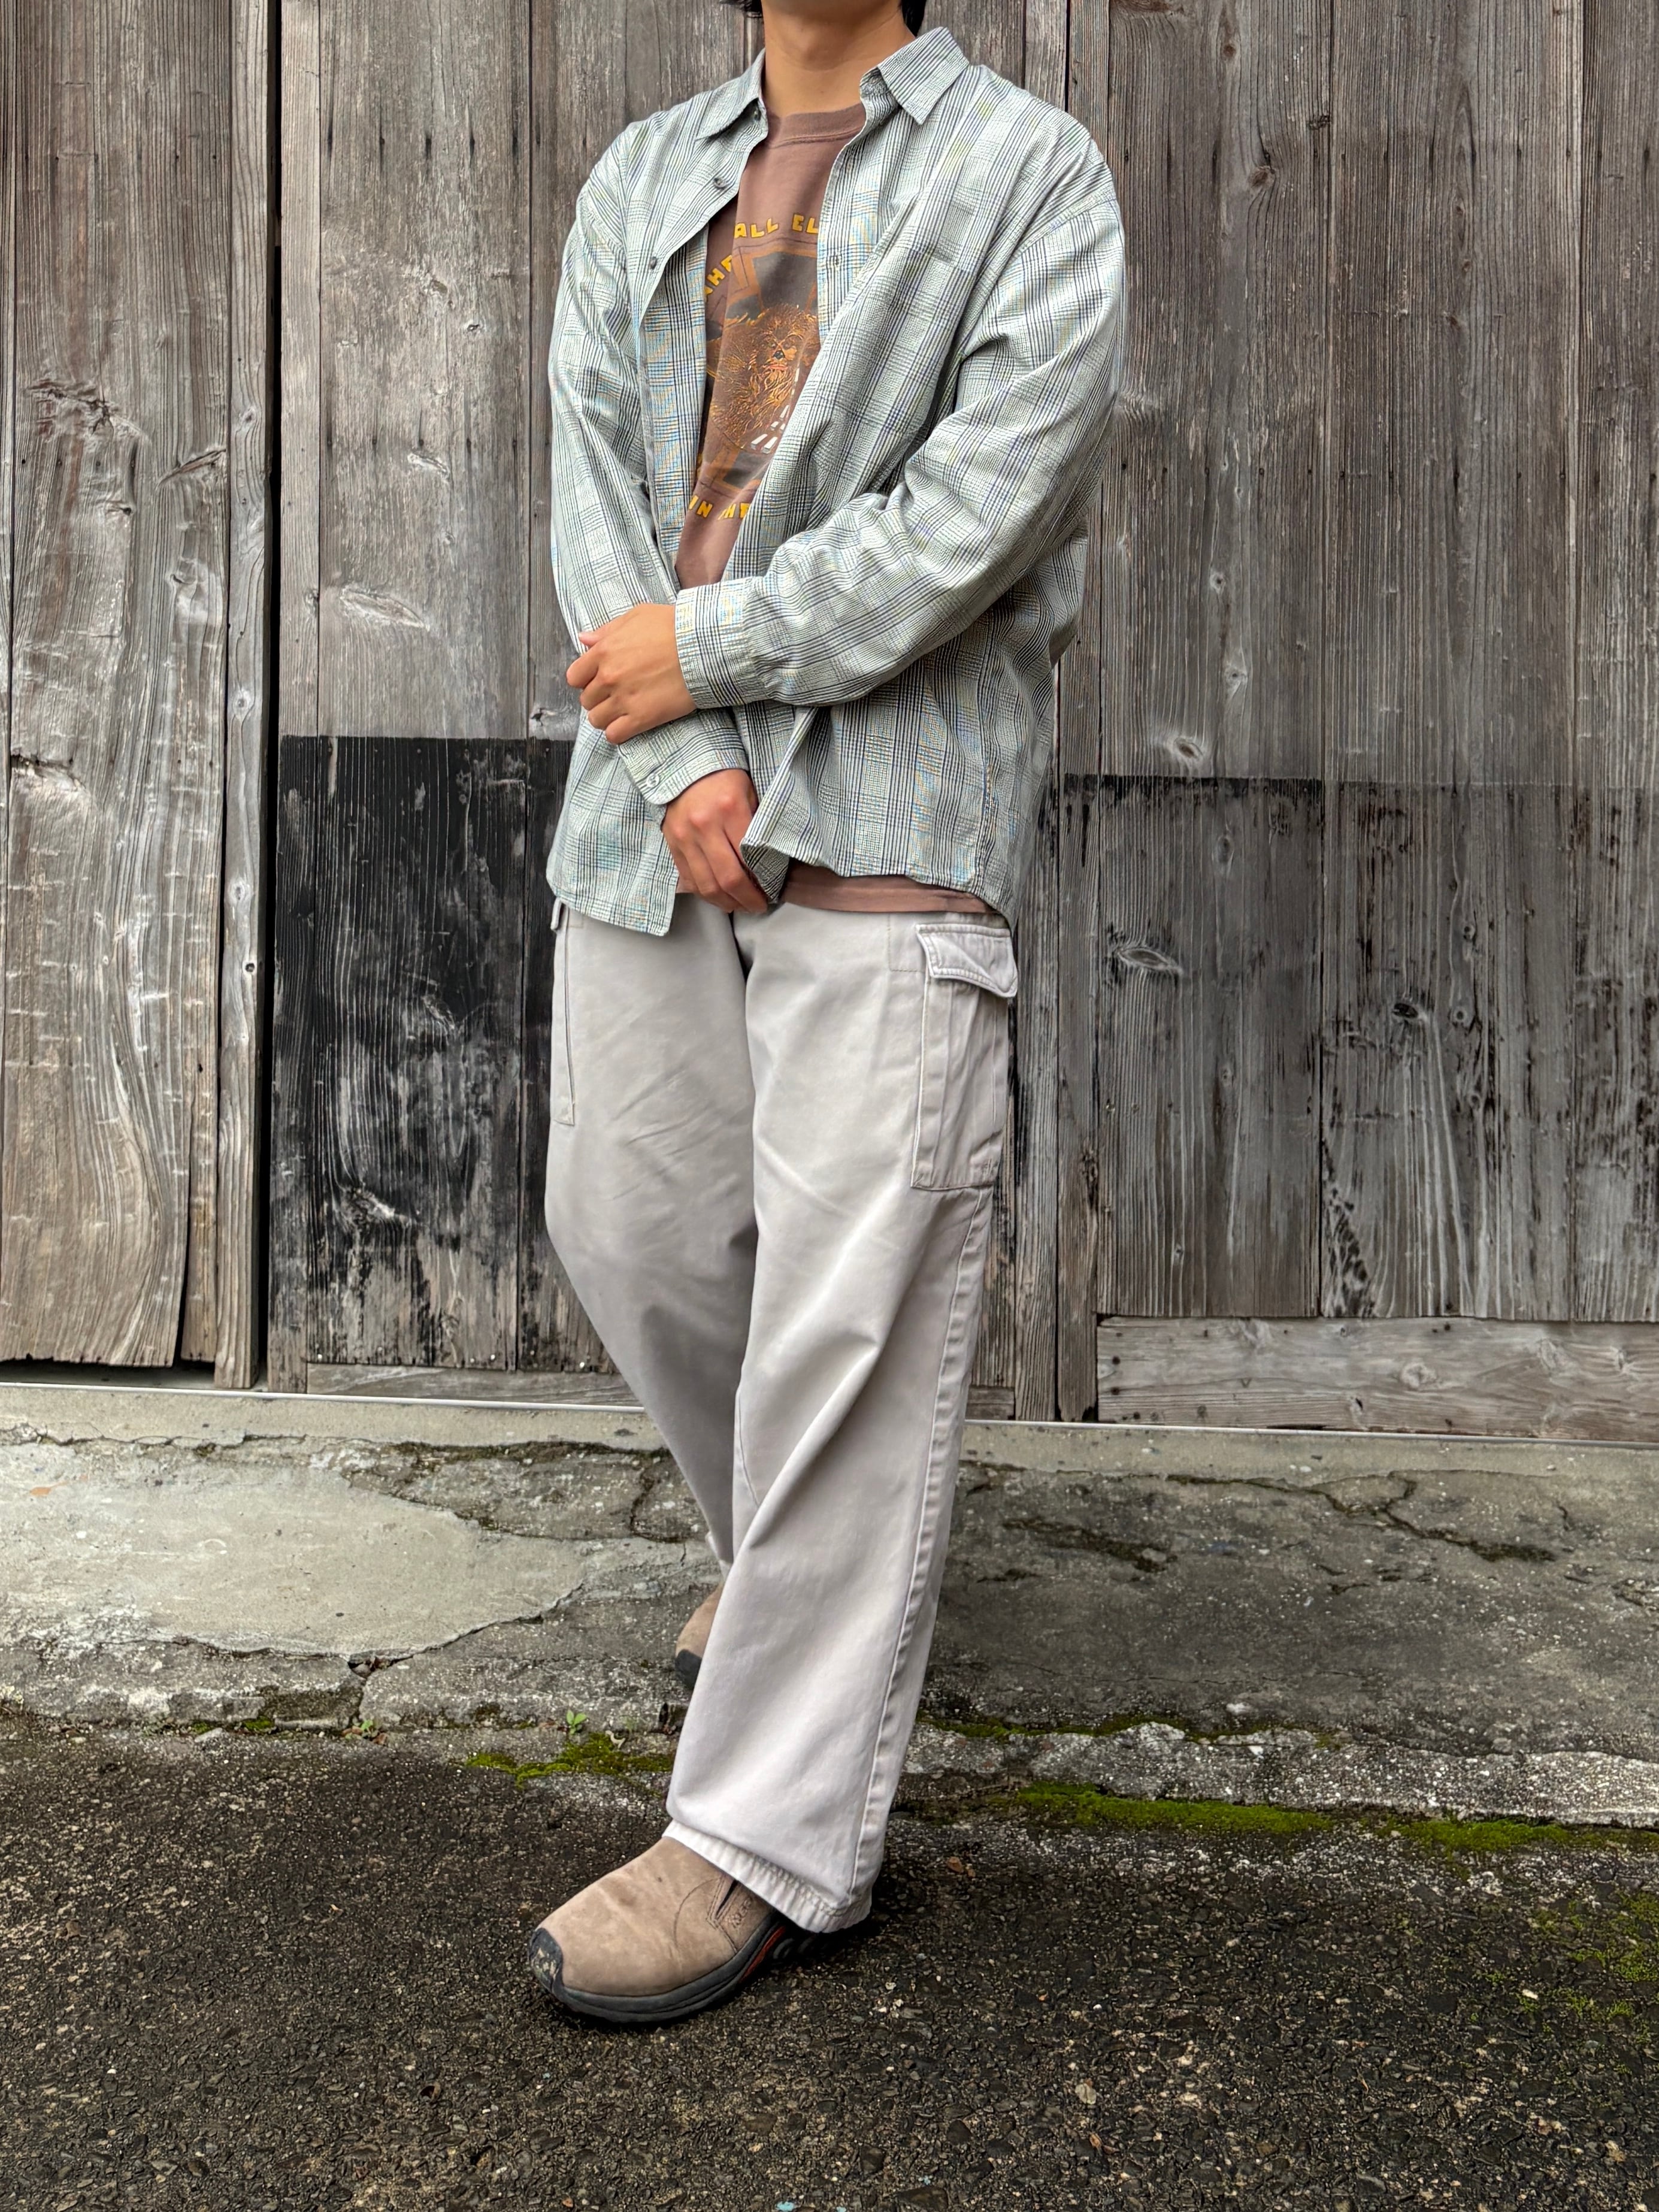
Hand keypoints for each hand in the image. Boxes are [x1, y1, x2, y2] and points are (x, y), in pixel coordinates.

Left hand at [567, 603, 695, 742]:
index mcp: (604, 652)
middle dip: (598, 698)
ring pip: (597, 720)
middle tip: (616, 694)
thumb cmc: (673, 627)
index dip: (584, 679)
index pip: (574, 677)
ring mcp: (624, 699)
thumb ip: (607, 630)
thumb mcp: (637, 616)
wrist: (703, 647)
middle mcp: (609, 677)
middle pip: (586, 700)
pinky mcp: (642, 718)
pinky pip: (615, 735)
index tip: (597, 679)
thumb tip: (584, 639)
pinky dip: (618, 732)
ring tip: (622, 710)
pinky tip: (629, 723)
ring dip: (607, 716)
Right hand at [662, 770, 767, 913]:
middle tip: (757, 906)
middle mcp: (704, 826)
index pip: (748, 860)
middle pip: (728, 879)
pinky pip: (689, 878)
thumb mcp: (750, 792)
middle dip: (746, 900)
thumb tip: (768, 863)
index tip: (769, 893)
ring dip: (725, 902)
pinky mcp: (672, 843)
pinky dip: (704, 893)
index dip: (760, 884)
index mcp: (729, 810)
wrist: (684, 765)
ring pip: (706, 885)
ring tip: (738, 906)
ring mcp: (685, 837)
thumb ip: (758, 826)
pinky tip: (718, 896)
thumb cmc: (724, 777)